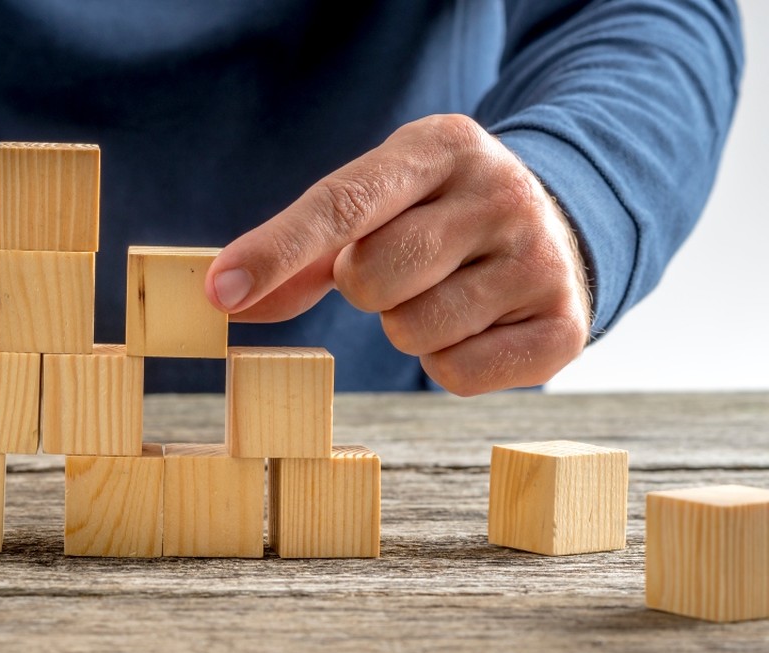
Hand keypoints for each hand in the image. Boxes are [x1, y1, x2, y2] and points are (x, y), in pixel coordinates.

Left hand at [206, 114, 590, 394]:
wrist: (559, 225)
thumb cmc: (436, 216)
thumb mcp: (378, 203)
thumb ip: (300, 252)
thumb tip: (226, 301)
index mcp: (443, 146)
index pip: (342, 203)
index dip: (276, 251)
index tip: (222, 291)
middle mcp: (501, 193)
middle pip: (371, 276)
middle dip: (364, 287)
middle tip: (400, 267)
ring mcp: (541, 259)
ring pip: (413, 331)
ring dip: (408, 326)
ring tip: (444, 291)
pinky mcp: (563, 326)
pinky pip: (455, 375)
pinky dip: (448, 362)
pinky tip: (475, 323)